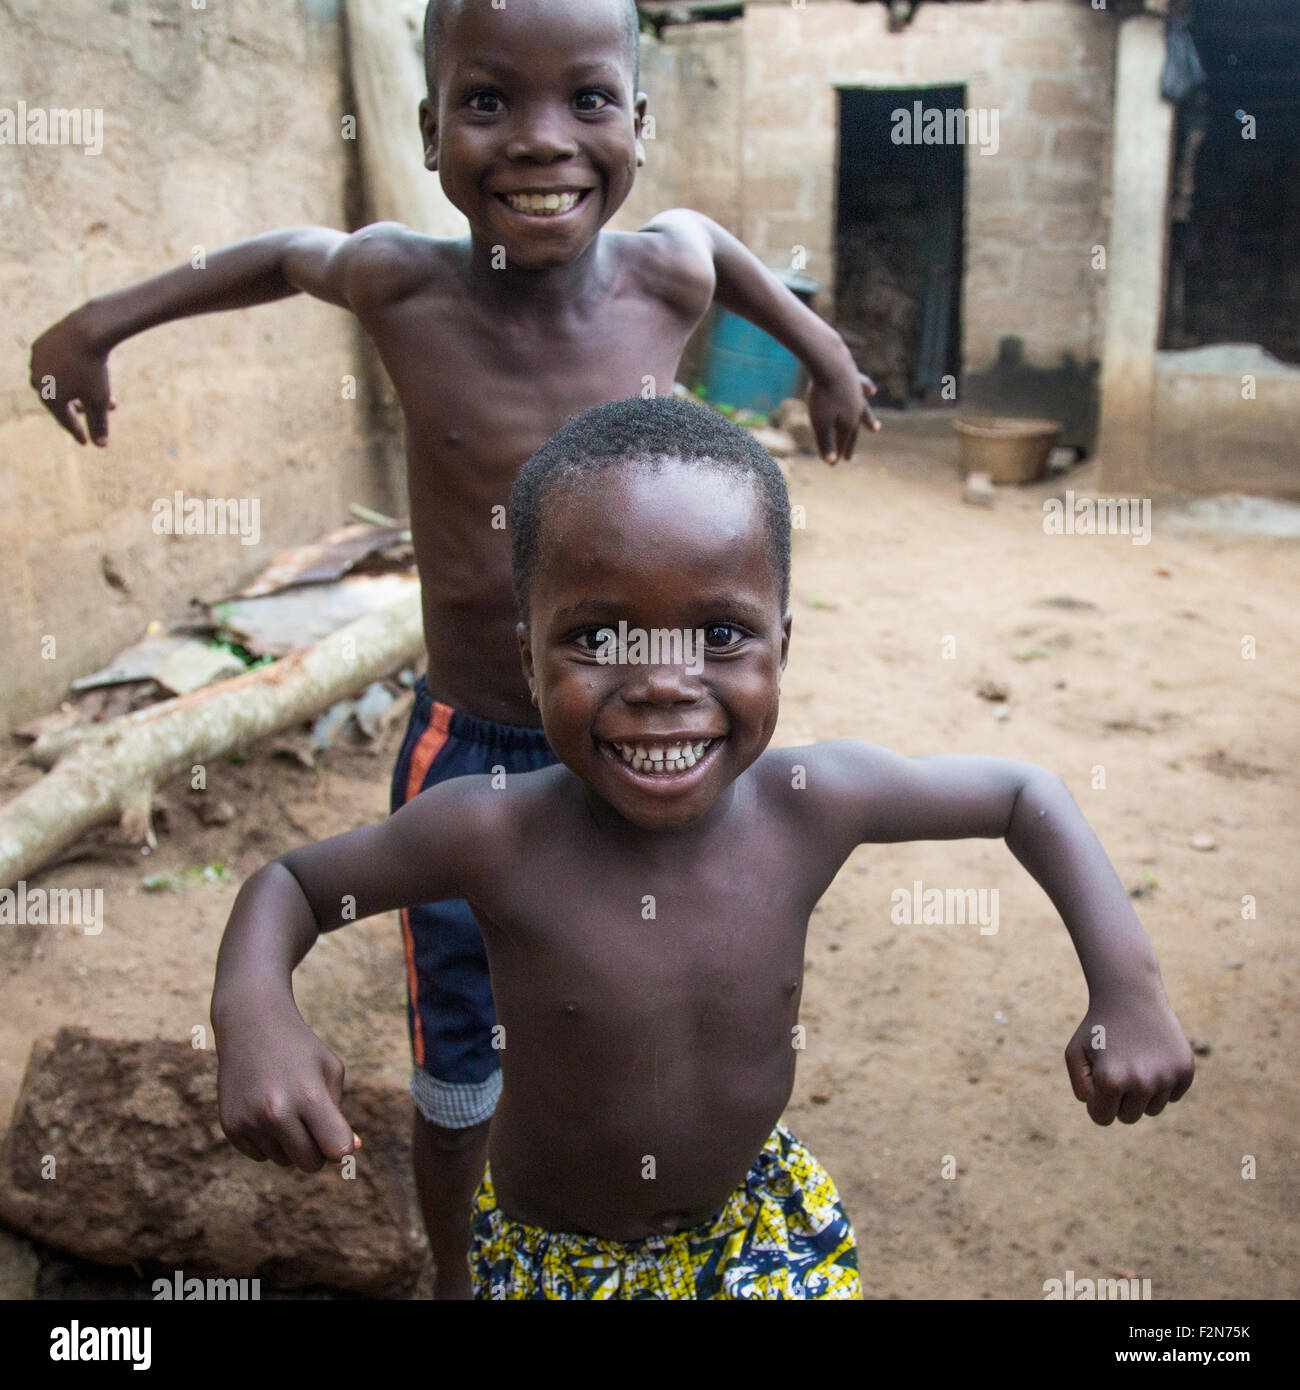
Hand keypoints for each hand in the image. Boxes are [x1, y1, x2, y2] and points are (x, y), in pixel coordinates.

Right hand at [29, 312, 117, 445]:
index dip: (77, 432)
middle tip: (94, 412)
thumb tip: (100, 445)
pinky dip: (70, 370)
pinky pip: (56, 363)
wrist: (87, 330)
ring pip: (59, 380)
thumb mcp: (98, 399)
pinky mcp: (41, 344)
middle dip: (82, 407)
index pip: (64, 420)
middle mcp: (36, 380)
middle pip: (61, 399)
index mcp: (47, 397)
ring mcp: (36, 360)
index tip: (84, 442)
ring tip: (97, 392)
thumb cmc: (94, 369)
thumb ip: (98, 423)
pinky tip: (77, 371)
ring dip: (79, 388)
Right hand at [216, 998, 358, 1171]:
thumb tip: (349, 1152)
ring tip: (287, 1107)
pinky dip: (268, 1142)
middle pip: (310, 1164)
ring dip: (291, 1144)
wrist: (250, 1023)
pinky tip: (266, 1110)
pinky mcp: (230, 1127)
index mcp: (309, 1097)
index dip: (342, 1148)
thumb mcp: (330, 1070)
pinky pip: (260, 1156)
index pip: (336, 1150)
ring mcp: (250, 1122)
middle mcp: (276, 1113)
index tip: (340, 1137)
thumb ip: (340, 1115)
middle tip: (315, 1125)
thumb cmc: (300, 1048)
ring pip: (284, 1161)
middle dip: (318, 1152)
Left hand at [806, 350, 879, 464]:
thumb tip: (831, 463)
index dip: (836, 454)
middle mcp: (856, 411)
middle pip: (853, 431)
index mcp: (848, 423)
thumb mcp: (821, 422)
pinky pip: (862, 387)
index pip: (842, 443)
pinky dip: (866, 391)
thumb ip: (827, 442)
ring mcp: (857, 394)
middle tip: (850, 458)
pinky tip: (872, 391)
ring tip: (876, 429)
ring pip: (863, 411)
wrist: (832, 364)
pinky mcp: (854, 379)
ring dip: (867, 420)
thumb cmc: (825, 395)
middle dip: (849, 445)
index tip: (831, 466)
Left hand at [1065, 991, 1194, 1124]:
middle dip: (1119, 1100)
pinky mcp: (1185, 1071)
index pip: (1102, 1119)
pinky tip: (1153, 1057)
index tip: (1097, 1082)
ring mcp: (1167, 1078)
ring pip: (1151, 1109)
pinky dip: (1162, 1083)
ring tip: (1135, 1061)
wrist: (1131, 996)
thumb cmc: (1099, 1027)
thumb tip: (1101, 1112)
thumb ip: (1081, 1088)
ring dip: (1142, 1093)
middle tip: (1117, 1068)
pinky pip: (1172, 1096)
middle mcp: (1143, 1083)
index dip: (1097, 1103)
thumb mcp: (1075, 1054)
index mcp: (1112, 1081)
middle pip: (1128, 1117)